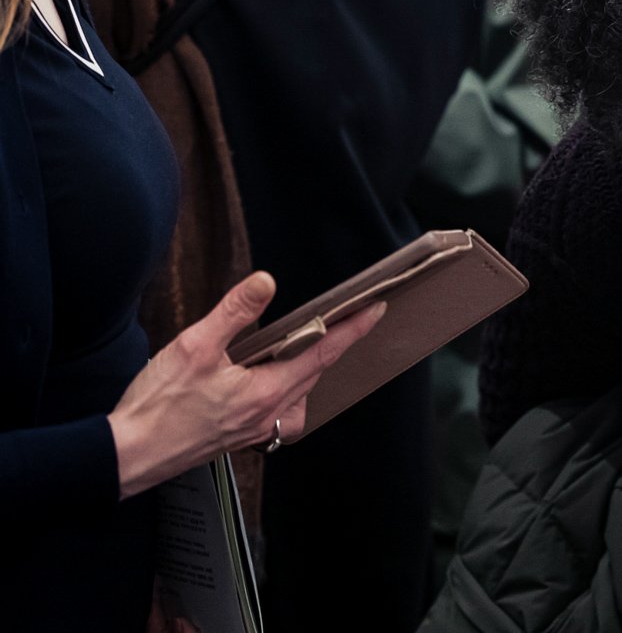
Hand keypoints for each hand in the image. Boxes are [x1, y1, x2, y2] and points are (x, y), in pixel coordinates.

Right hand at [108, 272, 384, 497]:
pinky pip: (278, 411)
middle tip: (352, 318)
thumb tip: (265, 282)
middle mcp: (267, 413)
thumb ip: (234, 313)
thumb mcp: (194, 347)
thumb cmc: (157, 407)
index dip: (352, 328)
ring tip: (308, 344)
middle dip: (336, 343)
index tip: (376, 309)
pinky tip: (269, 380)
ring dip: (309, 368)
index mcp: (265, 391)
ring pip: (299, 394)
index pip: (323, 352)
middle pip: (316, 372)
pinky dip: (285, 390)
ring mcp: (254, 428)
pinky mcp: (238, 436)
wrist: (128, 454)